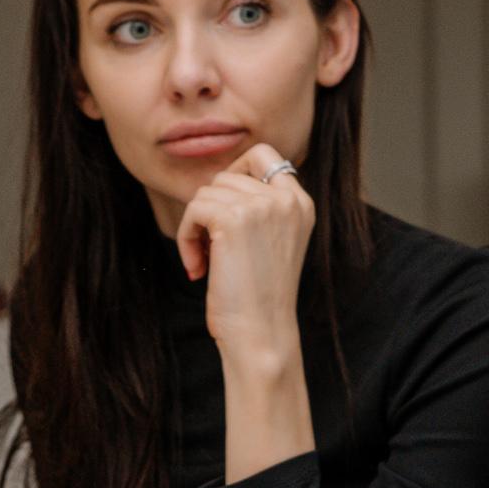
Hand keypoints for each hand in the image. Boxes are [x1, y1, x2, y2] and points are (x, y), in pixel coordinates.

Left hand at [176, 143, 314, 366]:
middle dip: (210, 212)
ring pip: (206, 193)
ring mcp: (262, 205)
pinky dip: (186, 238)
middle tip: (213, 251)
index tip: (225, 215)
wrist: (262, 333)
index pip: (264, 154)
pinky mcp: (233, 218)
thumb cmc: (260, 297)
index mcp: (301, 203)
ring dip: (196, 227)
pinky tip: (199, 267)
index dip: (235, 175)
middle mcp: (287, 198)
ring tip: (206, 262)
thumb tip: (218, 182)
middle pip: (225, 177)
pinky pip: (194, 209)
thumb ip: (259, 207)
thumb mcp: (271, 242)